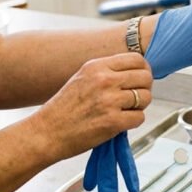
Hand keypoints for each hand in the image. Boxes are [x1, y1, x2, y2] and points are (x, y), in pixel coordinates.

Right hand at [33, 53, 150, 191]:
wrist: (46, 133)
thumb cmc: (63, 109)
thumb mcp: (82, 79)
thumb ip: (107, 72)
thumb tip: (137, 72)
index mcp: (96, 66)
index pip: (137, 59)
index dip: (144, 70)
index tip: (140, 80)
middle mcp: (104, 80)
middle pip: (145, 77)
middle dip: (144, 89)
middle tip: (135, 99)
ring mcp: (109, 101)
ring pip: (146, 98)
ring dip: (139, 107)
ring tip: (124, 112)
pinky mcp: (112, 122)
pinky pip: (140, 117)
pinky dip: (133, 122)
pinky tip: (119, 124)